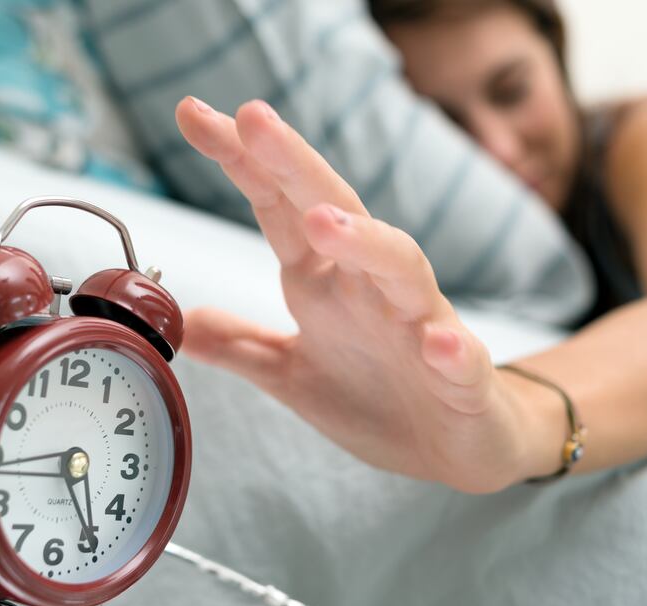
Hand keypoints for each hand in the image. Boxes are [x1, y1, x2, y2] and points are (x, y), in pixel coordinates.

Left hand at [175, 97, 561, 491]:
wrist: (456, 448)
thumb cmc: (379, 397)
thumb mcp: (292, 374)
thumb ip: (243, 346)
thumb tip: (183, 322)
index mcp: (326, 282)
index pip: (279, 207)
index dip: (242, 162)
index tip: (194, 116)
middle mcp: (372, 287)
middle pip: (336, 209)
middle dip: (294, 163)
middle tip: (252, 119)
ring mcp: (421, 326)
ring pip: (402, 267)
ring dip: (366, 240)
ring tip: (323, 221)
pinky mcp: (464, 379)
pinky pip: (463, 359)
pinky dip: (453, 349)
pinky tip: (439, 343)